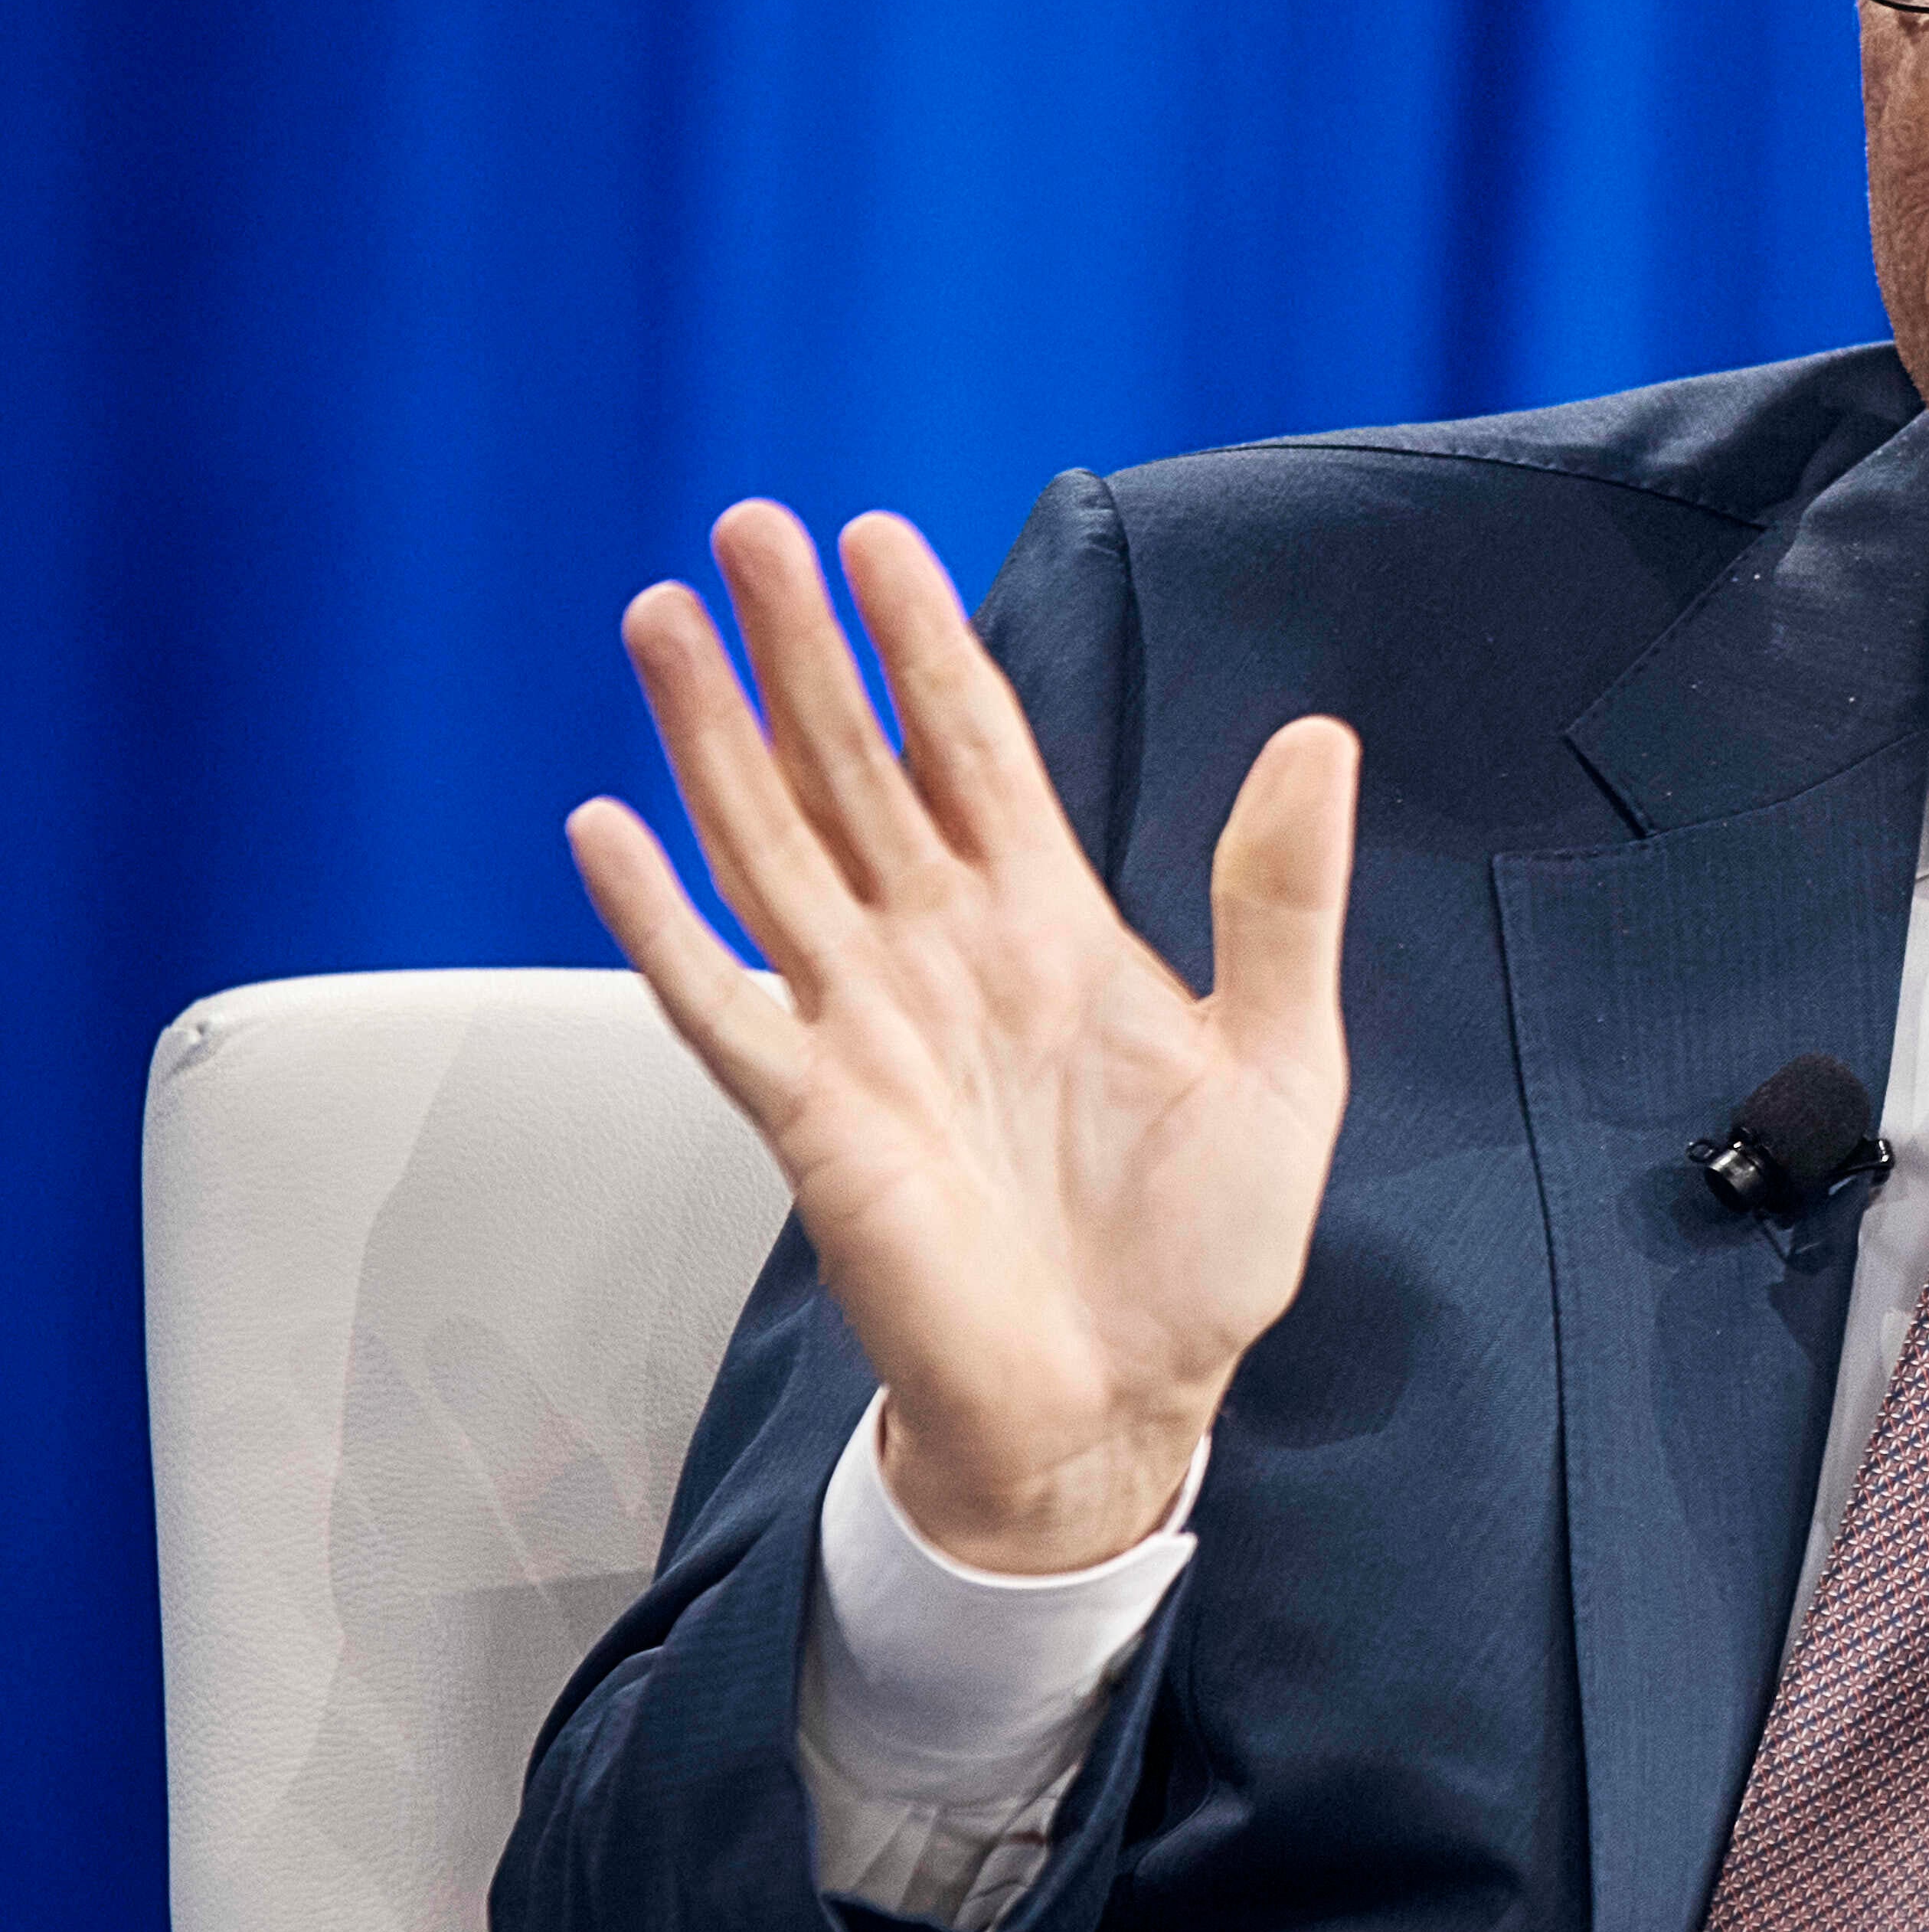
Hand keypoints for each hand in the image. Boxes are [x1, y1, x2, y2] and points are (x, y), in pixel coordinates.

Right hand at [568, 501, 1356, 1572]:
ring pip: (770, 850)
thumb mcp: (1278, 1064)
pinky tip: (605, 829)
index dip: (924, 643)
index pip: (972, 746)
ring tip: (661, 618)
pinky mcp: (811, 1120)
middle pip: (853, 767)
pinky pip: (717, 1004)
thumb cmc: (1201, 1252)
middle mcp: (941, 955)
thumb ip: (1279, 903)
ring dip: (712, 740)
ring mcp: (864, 1029)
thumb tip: (1319, 737)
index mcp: (1050, 927)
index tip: (879, 537)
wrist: (1124, 1405)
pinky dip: (658, 924)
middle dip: (800, 650)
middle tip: (748, 526)